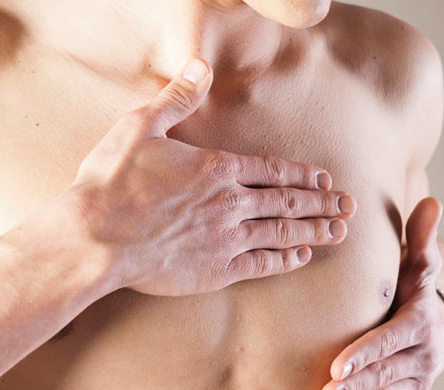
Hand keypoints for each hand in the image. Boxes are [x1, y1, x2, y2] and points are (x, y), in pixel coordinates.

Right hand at [66, 59, 356, 295]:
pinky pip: (260, 264)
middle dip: (322, 202)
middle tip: (349, 205)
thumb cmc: (112, 183)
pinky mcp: (214, 269)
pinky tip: (301, 256)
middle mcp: (230, 203)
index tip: (325, 178)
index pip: (272, 170)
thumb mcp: (140, 127)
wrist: (94, 238)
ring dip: (314, 230)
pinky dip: (284, 259)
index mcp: (217, 168)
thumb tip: (200, 65)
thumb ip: (177, 98)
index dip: (302, 175)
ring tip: (340, 230)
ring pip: (282, 232)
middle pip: (287, 201)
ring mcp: (225, 238)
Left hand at [320, 198, 443, 389]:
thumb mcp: (418, 263)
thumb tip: (433, 200)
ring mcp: (421, 380)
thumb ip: (421, 237)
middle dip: (357, 385)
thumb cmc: (414, 289)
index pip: (393, 340)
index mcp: (422, 321)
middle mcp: (426, 354)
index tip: (337, 366)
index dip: (366, 354)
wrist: (434, 325)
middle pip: (388, 373)